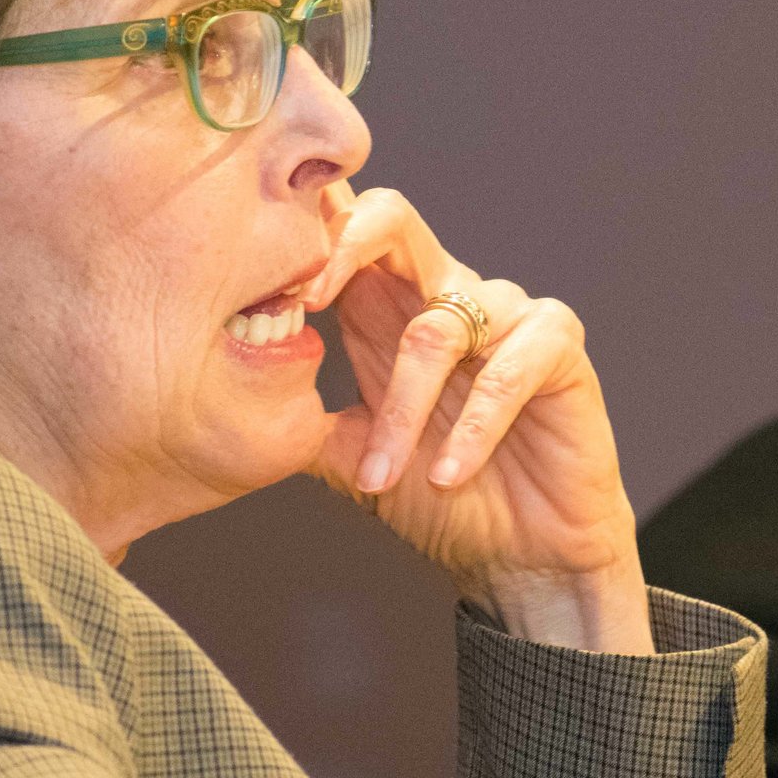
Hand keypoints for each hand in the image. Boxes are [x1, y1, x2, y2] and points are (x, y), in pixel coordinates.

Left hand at [299, 184, 654, 652]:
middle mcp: (445, 294)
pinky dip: (473, 427)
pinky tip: (447, 473)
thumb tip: (218, 406)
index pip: (344, 231)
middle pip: (394, 219)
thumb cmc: (441, 499)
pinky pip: (510, 368)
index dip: (303, 230)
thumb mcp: (349, 460)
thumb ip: (300, 422)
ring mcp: (506, 315)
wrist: (522, 558)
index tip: (257, 279)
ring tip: (382, 476)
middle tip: (303, 300)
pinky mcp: (558, 349)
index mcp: (387, 306)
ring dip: (402, 411)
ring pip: (438, 327)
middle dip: (343, 247)